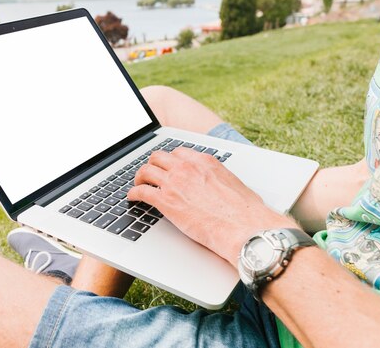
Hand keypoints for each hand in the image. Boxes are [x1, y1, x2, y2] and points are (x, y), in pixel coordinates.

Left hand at [128, 148, 296, 264]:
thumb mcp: (235, 185)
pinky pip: (141, 191)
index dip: (170, 160)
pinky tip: (132, 199)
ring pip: (146, 170)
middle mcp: (187, 167)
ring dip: (139, 178)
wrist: (244, 226)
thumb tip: (225, 190)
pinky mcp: (166, 201)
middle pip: (158, 157)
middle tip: (149, 175)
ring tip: (137, 185)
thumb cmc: (246, 212)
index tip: (167, 167)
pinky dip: (133, 194)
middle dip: (152, 165)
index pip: (179, 152)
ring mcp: (175, 182)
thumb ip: (223, 181)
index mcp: (205, 161)